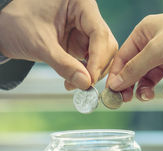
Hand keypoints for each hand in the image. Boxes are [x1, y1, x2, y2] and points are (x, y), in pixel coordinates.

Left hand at [0, 0, 117, 89]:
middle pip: (106, 44)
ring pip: (103, 54)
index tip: (91, 78)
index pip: (99, 33)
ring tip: (76, 84)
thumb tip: (86, 83)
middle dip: (98, 67)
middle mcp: (87, 15)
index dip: (98, 58)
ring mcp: (85, 29)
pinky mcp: (82, 41)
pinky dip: (87, 72)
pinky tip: (76, 80)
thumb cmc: (17, 23)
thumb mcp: (40, 44)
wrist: (3, 28)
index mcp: (80, 4)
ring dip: (93, 72)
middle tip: (86, 85)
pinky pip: (92, 59)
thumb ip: (64, 64)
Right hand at [107, 1, 162, 101]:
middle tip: (128, 101)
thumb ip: (135, 68)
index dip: (116, 77)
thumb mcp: (156, 50)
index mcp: (143, 35)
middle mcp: (154, 47)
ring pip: (152, 80)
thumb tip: (115, 83)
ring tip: (150, 96)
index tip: (112, 94)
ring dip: (149, 90)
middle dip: (131, 86)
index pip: (123, 59)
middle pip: (136, 72)